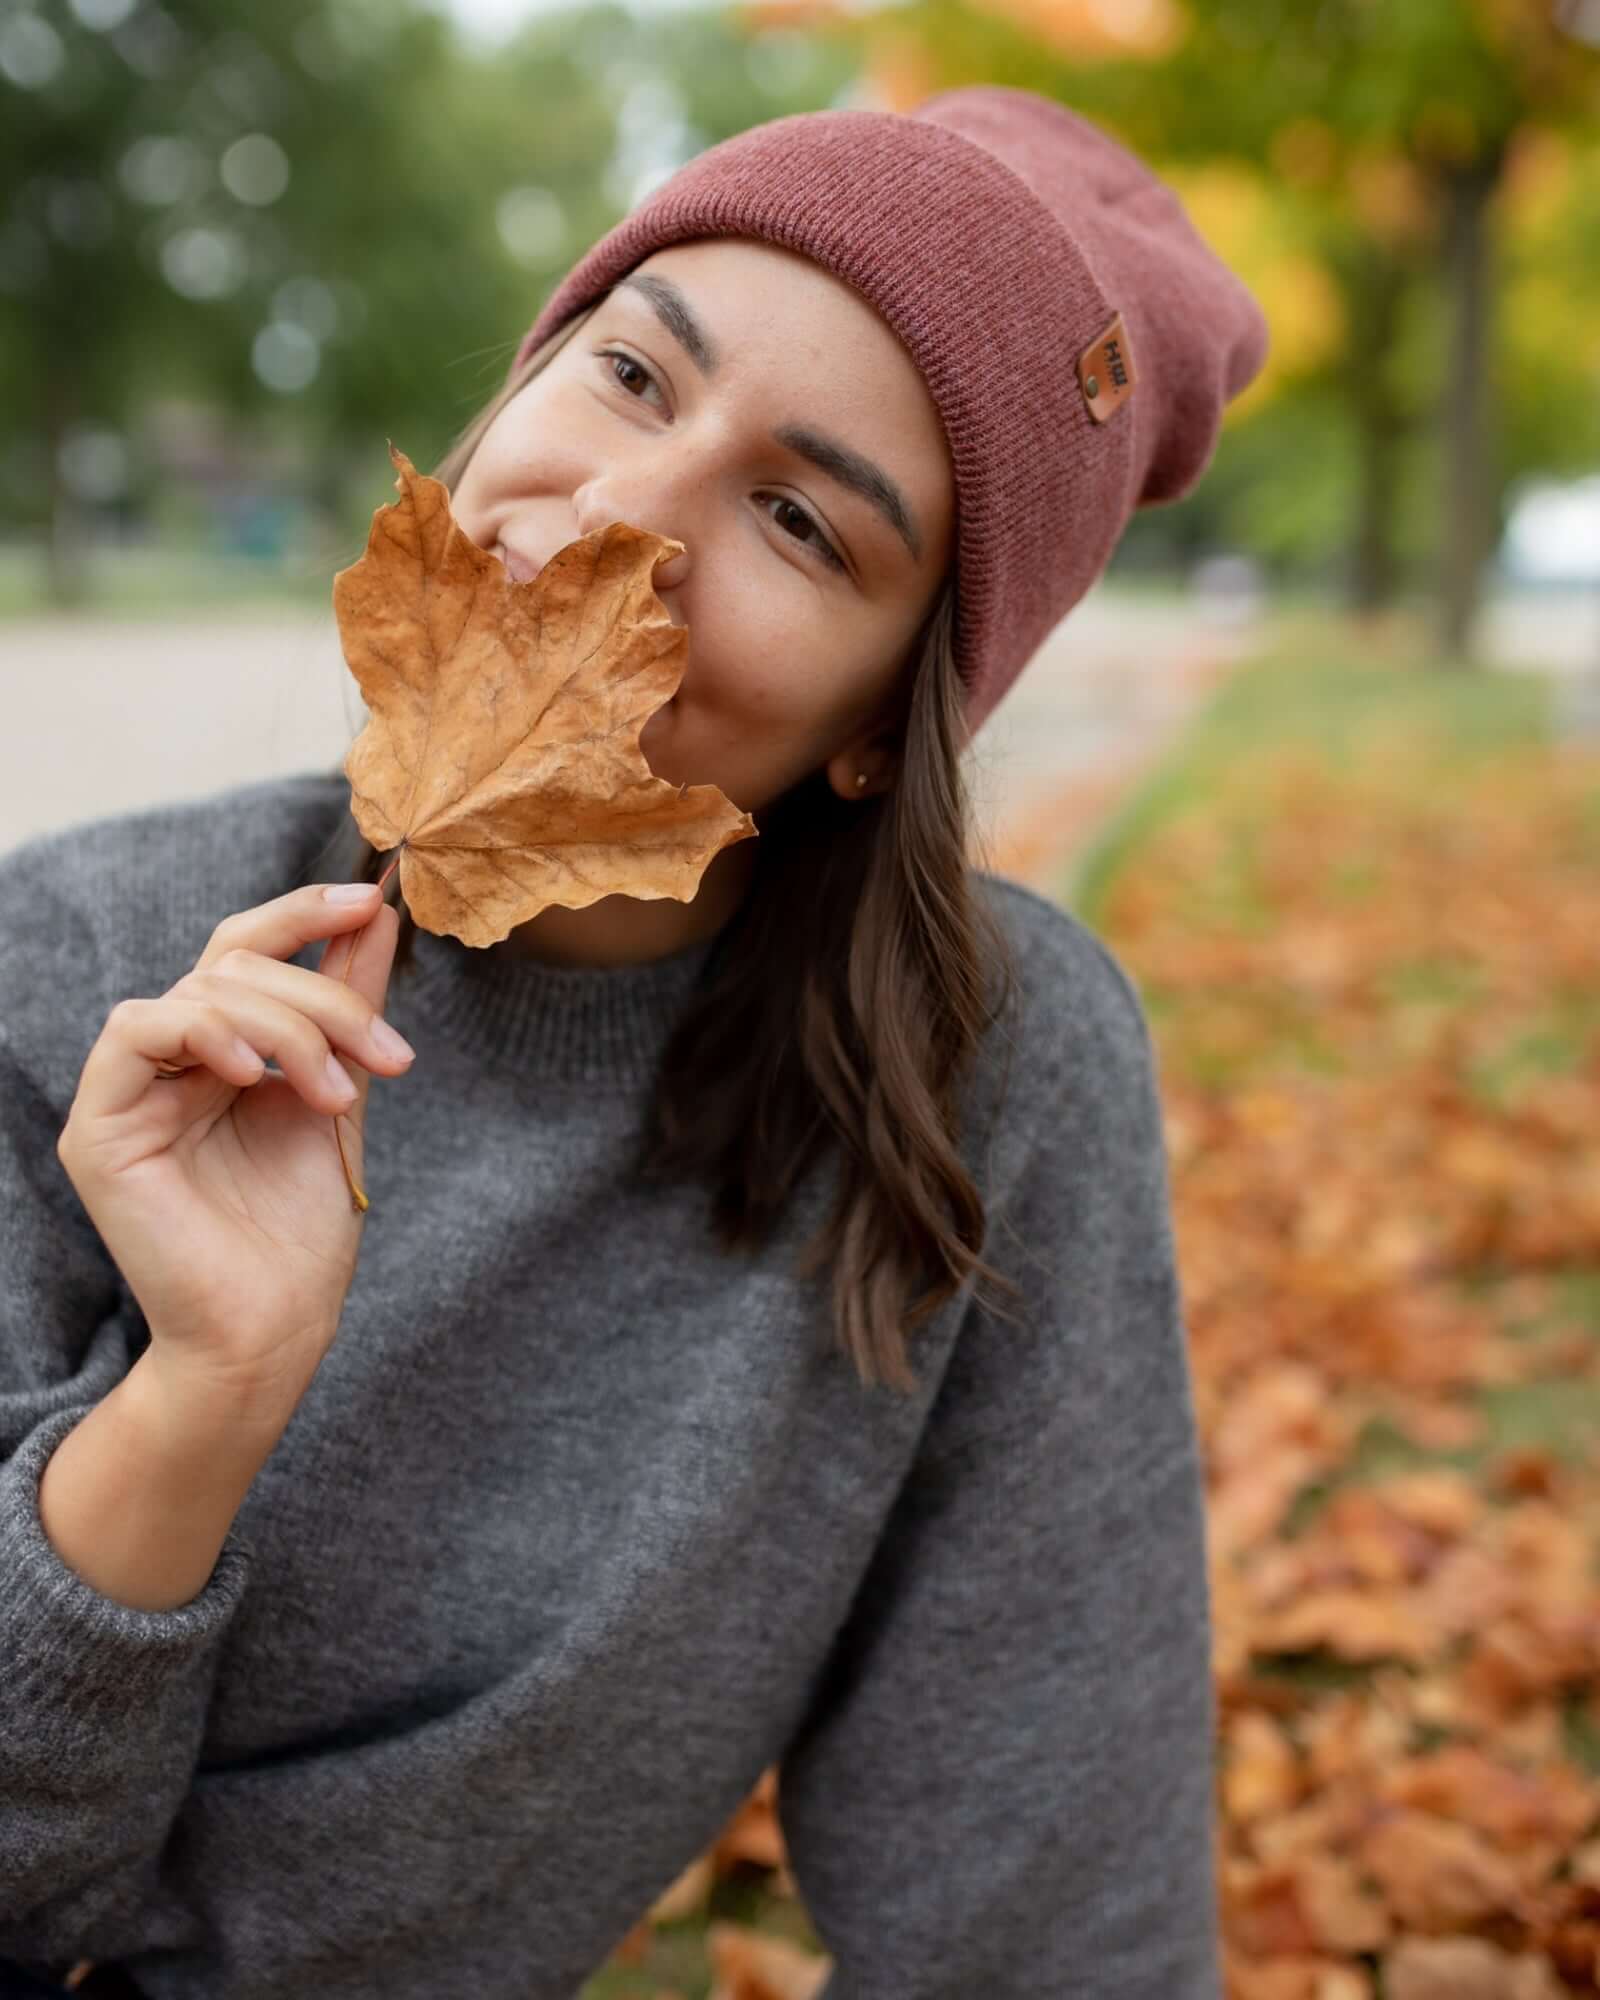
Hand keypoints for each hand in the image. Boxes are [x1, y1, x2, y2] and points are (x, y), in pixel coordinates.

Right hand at [54, 882, 413, 1412]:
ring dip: (289, 1029)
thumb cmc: (301, 1233)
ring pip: (202, 990)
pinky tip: (253, 1074)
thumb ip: (349, 1004)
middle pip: (237, 965)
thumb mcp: (342, 1094)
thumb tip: (378, 912)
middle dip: (325, 999)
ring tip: (338, 1096)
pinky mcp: (99, 1128)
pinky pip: (137, 1030)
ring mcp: (129, 1092)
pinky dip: (205, 1032)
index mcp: (220, 1053)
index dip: (304, 912)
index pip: (248, 949)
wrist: (274, 1330)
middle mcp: (169, 1063)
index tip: (374, 900)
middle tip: (388, 1057)